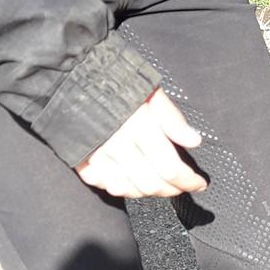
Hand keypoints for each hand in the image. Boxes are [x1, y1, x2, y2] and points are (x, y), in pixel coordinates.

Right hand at [76, 89, 207, 197]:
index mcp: (139, 126)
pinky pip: (107, 186)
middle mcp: (118, 145)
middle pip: (152, 184)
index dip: (188, 181)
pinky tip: (136, 182)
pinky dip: (125, 189)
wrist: (69, 77)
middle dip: (174, 190)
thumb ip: (172, 118)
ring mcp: (97, 156)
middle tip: (184, 185)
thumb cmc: (115, 82)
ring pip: (131, 190)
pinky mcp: (82, 161)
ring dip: (152, 192)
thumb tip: (194, 141)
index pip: (170, 168)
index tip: (200, 183)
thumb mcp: (150, 91)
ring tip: (164, 185)